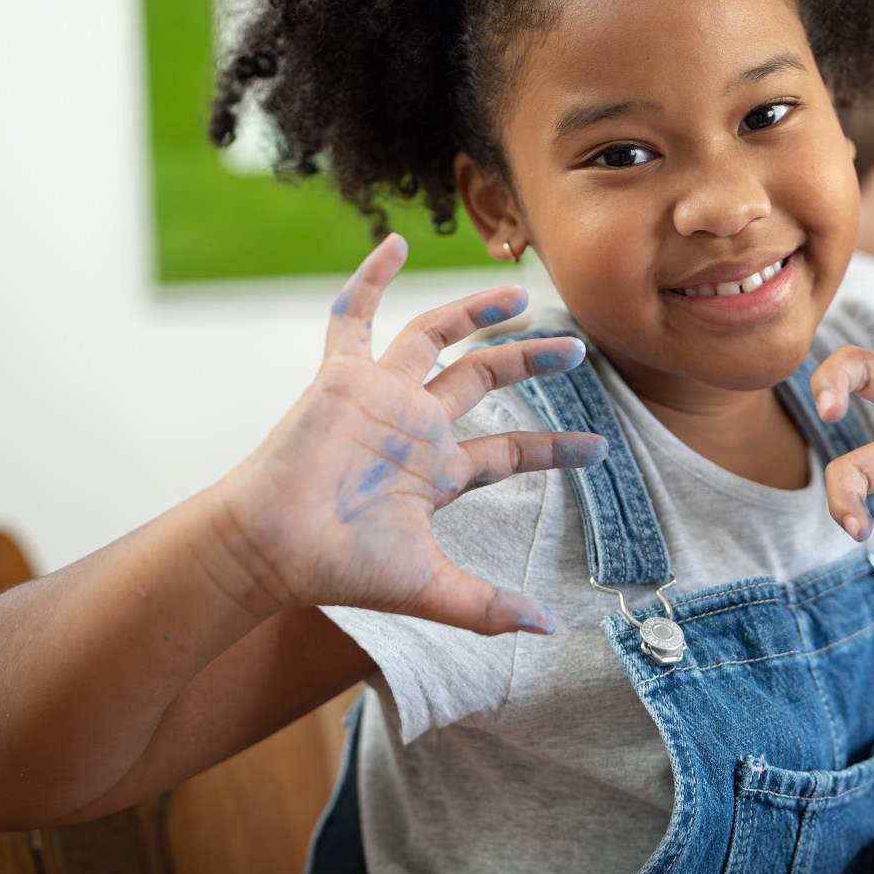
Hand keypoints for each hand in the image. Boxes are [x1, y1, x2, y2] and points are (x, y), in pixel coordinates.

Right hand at [204, 235, 606, 634]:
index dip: (556, 448)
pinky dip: (371, 278)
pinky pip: (355, 315)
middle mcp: (414, 426)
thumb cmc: (340, 568)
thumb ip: (486, 607)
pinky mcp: (341, 375)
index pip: (510, 451)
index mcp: (437, 472)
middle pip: (483, 379)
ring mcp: (380, 396)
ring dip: (473, 311)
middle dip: (529, 361)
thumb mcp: (430, 587)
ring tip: (514, 291)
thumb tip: (545, 629)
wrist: (271, 549)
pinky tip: (395, 244)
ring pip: (434, 337)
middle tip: (575, 347)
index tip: (601, 447)